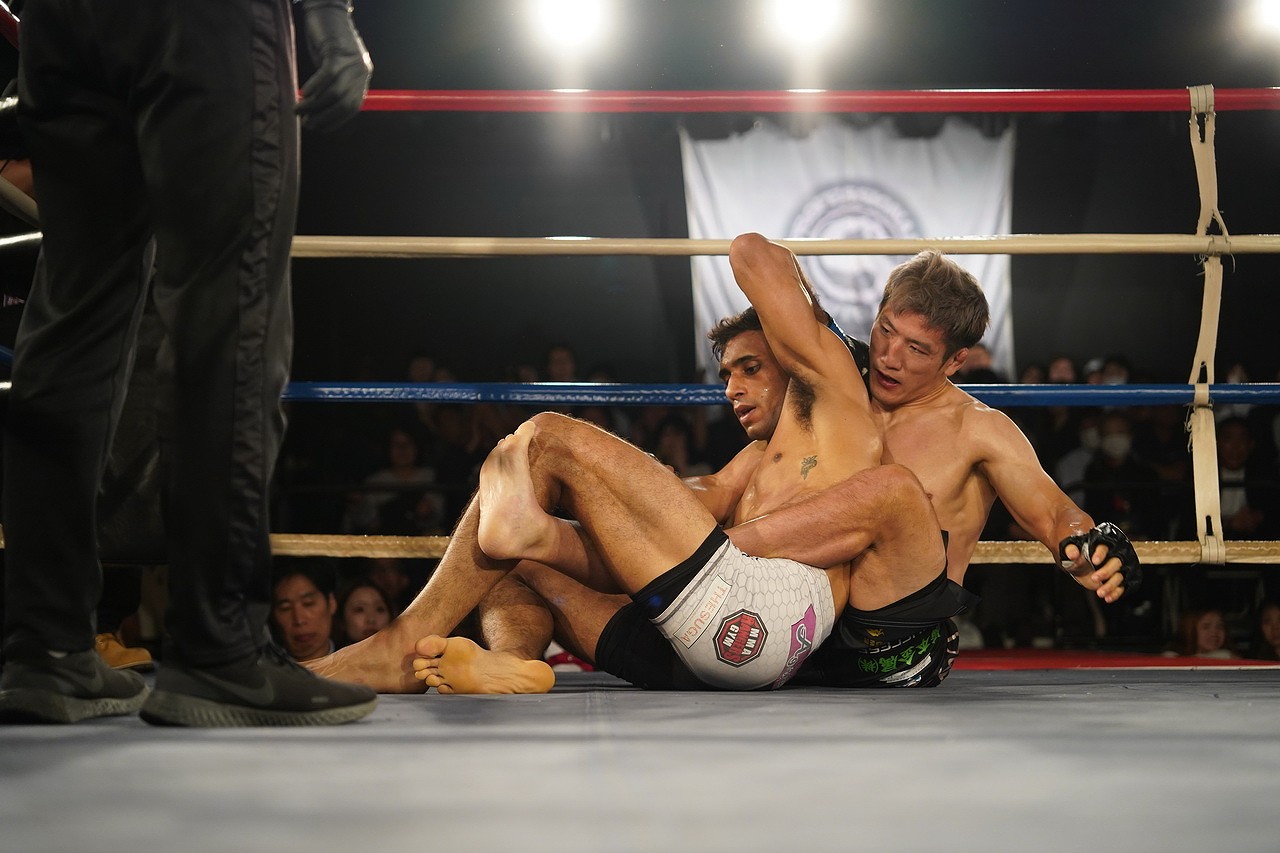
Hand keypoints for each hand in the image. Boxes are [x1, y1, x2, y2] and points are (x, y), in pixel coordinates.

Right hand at [296, 0, 372, 131]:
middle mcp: (360, 72)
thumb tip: (318, 111)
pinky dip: (314, 88)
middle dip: (324, 117)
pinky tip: (303, 95)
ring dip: (314, 105)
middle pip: (344, 104)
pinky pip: (326, 76)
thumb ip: (332, 86)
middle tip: (307, 124)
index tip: (320, 128)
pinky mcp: (338, 52)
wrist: (327, 13)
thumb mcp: (335, 68)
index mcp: (362, 78)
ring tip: (299, 110)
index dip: (335, 121)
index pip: (352, 108)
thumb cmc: (328, 42)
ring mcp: (351, 63)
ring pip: (334, 93)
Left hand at [1059, 522, 1140, 603]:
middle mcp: (1112, 554)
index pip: (1104, 546)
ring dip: (1111, 585)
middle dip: (1107, 571)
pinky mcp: (1115, 578)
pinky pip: (1120, 585)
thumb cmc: (1073, 544)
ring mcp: (1115, 567)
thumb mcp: (1068, 543)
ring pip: (1120, 575)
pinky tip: (1108, 597)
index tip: (1094, 560)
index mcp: (1101, 542)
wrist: (1075, 552)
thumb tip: (1073, 554)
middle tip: (1094, 578)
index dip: (1101, 553)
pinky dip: (1116, 592)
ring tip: (1100, 593)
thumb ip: (1070, 548)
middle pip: (1116, 562)